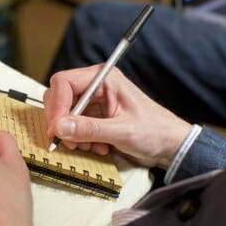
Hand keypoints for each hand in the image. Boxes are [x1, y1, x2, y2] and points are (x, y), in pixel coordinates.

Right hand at [44, 65, 191, 167]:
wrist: (169, 146)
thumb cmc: (155, 131)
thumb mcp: (122, 131)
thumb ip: (90, 129)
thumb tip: (60, 126)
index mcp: (103, 79)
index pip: (65, 83)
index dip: (57, 106)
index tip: (57, 128)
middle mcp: (95, 87)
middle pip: (59, 97)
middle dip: (61, 121)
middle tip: (68, 140)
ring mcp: (93, 102)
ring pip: (64, 114)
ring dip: (72, 134)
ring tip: (90, 146)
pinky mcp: (93, 116)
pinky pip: (73, 126)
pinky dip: (79, 139)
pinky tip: (97, 147)